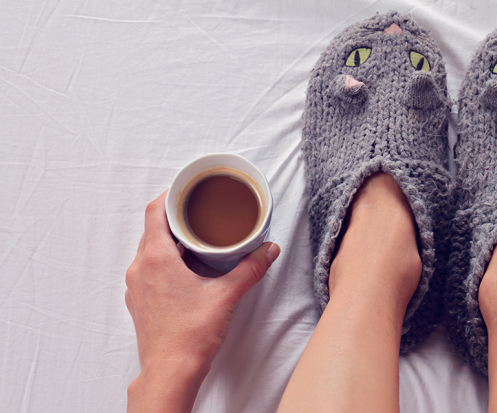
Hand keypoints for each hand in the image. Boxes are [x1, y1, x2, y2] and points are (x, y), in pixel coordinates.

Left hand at [125, 191, 279, 411]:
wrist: (170, 372)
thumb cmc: (190, 336)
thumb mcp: (226, 296)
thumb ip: (250, 268)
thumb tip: (268, 250)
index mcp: (156, 258)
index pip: (154, 211)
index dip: (169, 194)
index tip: (184, 189)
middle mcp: (140, 268)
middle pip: (152, 228)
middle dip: (174, 218)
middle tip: (198, 213)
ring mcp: (136, 285)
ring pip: (149, 249)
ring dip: (168, 241)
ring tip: (194, 240)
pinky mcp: (139, 300)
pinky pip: (147, 268)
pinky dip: (163, 261)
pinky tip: (184, 270)